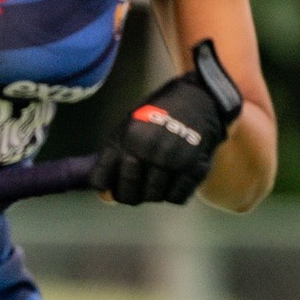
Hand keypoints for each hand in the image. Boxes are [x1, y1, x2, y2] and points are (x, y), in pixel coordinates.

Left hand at [92, 49, 243, 205]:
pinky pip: (177, 198)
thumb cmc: (155, 116)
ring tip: (156, 180)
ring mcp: (174, 161)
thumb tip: (105, 195)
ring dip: (152, 194)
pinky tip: (173, 180)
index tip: (110, 185)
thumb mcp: (126, 128)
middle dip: (129, 195)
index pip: (102, 181)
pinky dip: (173, 194)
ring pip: (153, 198)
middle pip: (129, 196)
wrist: (197, 100)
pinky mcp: (195, 168)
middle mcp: (150, 152)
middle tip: (136, 187)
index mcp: (128, 140)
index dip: (105, 187)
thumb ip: (113, 158)